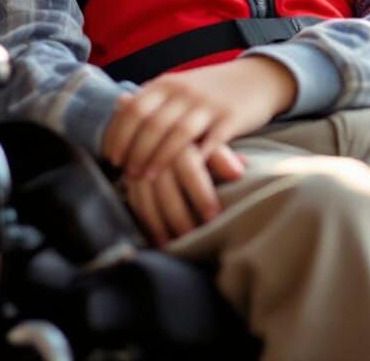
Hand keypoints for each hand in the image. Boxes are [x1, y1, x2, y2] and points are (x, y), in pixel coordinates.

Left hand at [103, 56, 296, 178]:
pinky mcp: (231, 118)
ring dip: (158, 159)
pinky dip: (195, 160)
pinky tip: (185, 176)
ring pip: (176, 134)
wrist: (257, 78)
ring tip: (147, 178)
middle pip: (151, 123)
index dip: (118, 133)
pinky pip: (209, 142)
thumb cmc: (211, 89)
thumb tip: (119, 106)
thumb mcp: (179, 85)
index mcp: (167, 83)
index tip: (110, 156)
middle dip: (135, 150)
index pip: (133, 108)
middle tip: (126, 172)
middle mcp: (184, 91)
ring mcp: (208, 104)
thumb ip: (153, 96)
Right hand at [123, 144, 244, 245]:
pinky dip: (145, 221)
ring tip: (175, 244)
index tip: (214, 216)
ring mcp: (139, 162)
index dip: (201, 193)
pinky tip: (158, 239)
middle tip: (194, 236)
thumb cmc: (192, 135)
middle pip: (165, 185)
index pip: (189, 167)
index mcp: (179, 137)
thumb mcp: (206, 138)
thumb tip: (239, 171)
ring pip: (146, 195)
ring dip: (159, 222)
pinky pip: (134, 200)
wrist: (159, 125)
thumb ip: (220, 155)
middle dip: (179, 213)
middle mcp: (156, 149)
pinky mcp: (130, 175)